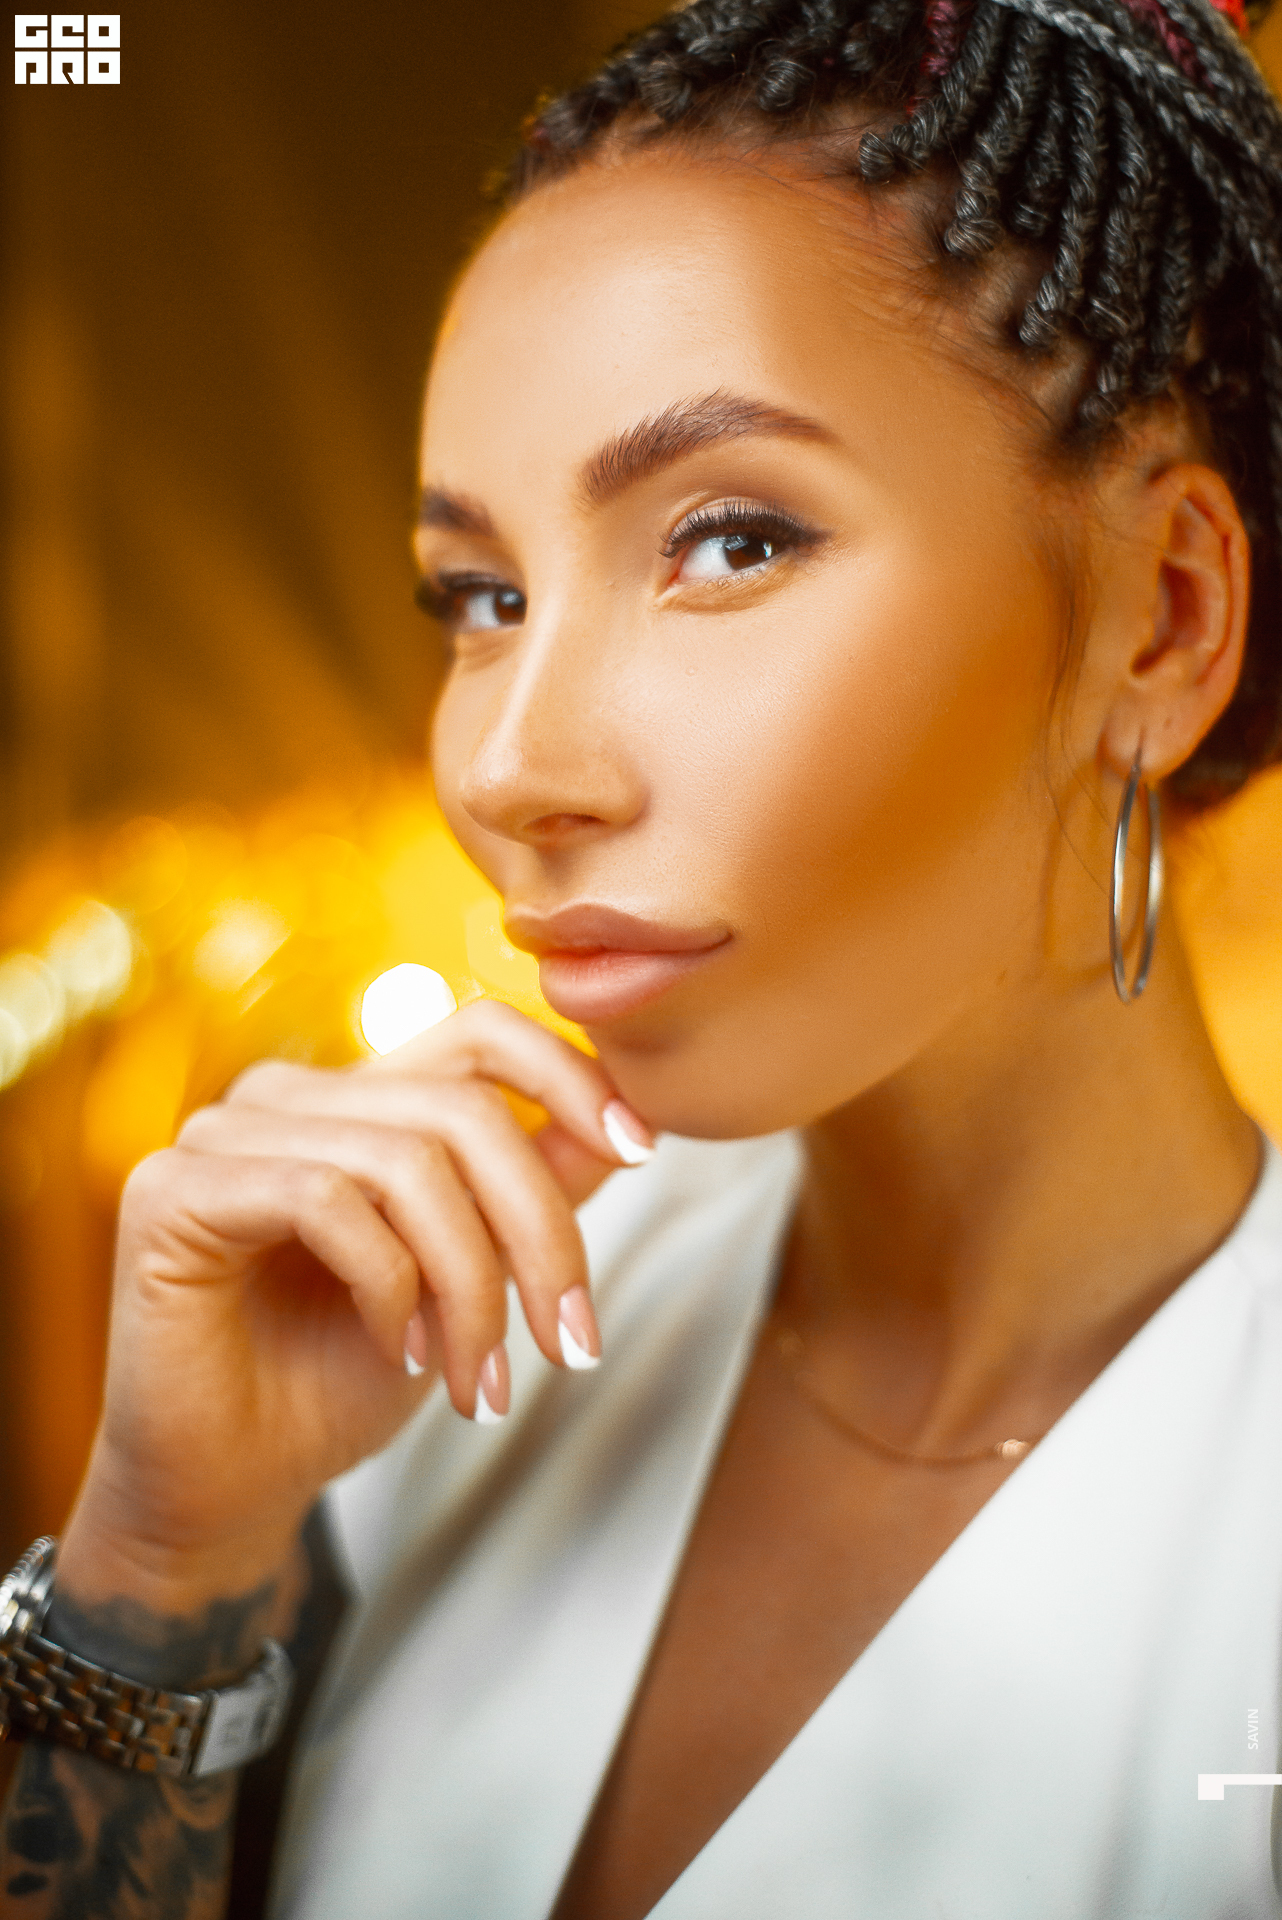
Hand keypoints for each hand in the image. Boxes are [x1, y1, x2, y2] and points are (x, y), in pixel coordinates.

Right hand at [58, 999, 651, 1610]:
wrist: (230, 1490)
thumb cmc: (336, 1381)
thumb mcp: (466, 1281)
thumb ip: (528, 1197)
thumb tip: (624, 1130)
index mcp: (356, 1098)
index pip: (480, 1031)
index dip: (570, 1076)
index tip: (642, 1151)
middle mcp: (288, 1095)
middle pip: (463, 1109)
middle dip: (541, 1231)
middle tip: (571, 1342)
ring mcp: (223, 1133)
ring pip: (407, 1161)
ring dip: (469, 1285)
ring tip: (478, 1379)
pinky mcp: (176, 1189)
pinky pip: (327, 1199)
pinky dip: (388, 1285)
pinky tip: (397, 1351)